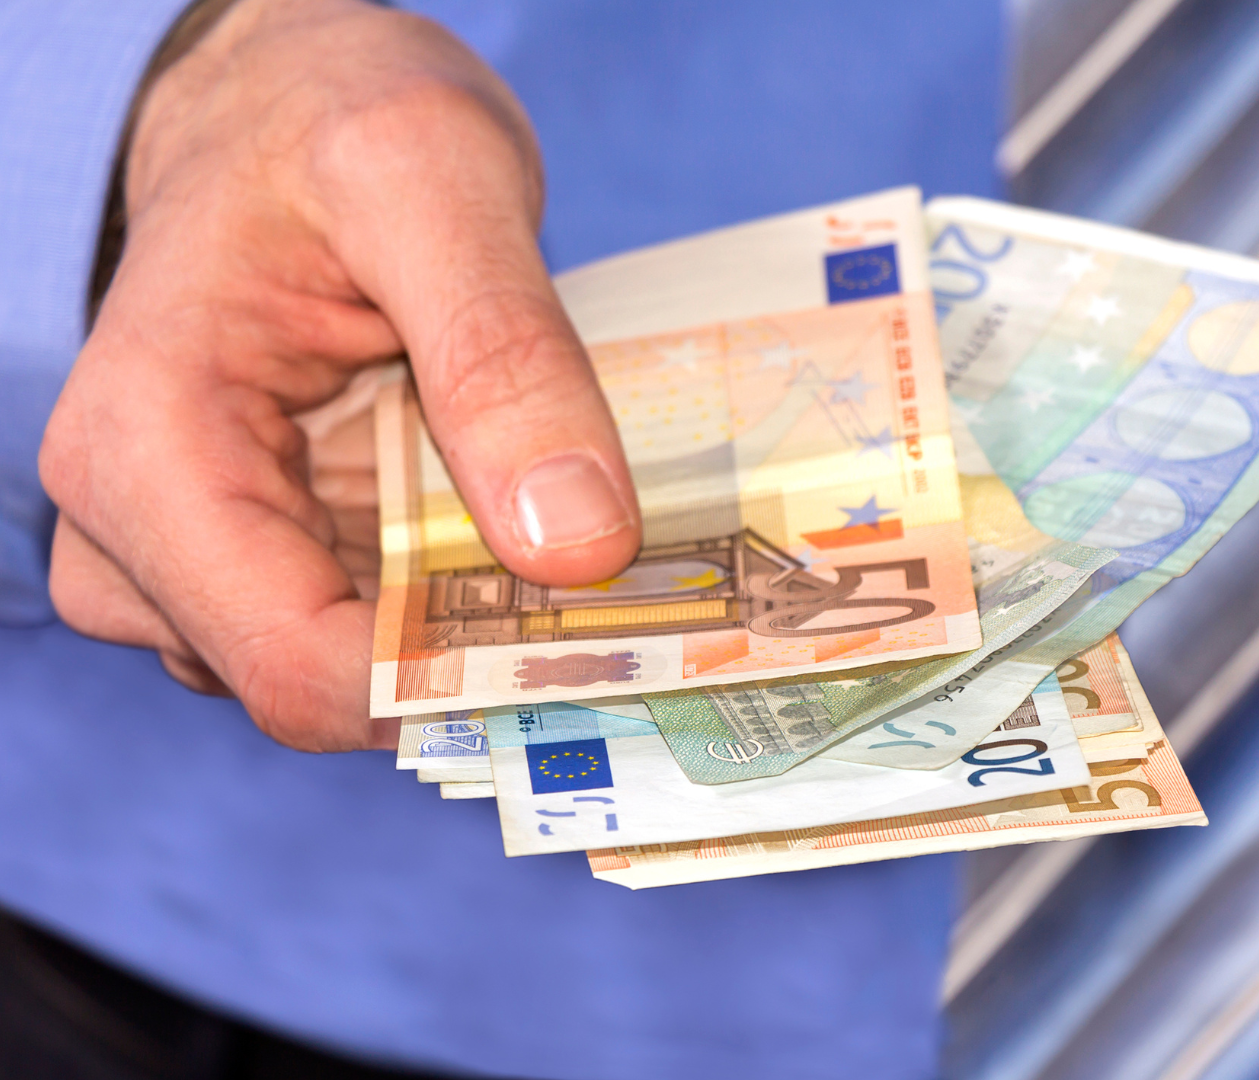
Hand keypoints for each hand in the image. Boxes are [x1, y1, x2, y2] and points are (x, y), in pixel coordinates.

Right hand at [38, 0, 641, 750]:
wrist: (279, 107)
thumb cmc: (326, 118)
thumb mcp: (431, 179)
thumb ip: (500, 355)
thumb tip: (575, 546)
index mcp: (150, 450)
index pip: (294, 662)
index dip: (454, 682)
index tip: (595, 642)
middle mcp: (137, 532)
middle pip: (323, 684)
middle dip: (472, 656)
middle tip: (609, 590)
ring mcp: (190, 555)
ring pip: (347, 670)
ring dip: (467, 630)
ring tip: (561, 534)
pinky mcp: (253, 551)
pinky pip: (356, 628)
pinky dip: (446, 602)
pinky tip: (510, 529)